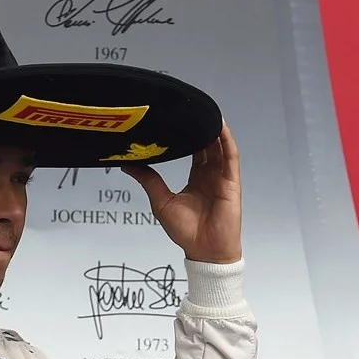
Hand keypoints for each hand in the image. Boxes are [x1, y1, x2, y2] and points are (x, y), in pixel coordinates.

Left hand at [123, 124, 240, 263]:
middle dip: (200, 127)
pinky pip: (230, 157)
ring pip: (219, 147)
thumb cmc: (185, 231)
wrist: (204, 250)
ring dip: (214, 129)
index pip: (193, 151)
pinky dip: (226, 140)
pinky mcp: (231, 182)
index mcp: (195, 178)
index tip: (176, 119)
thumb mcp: (160, 201)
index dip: (187, 135)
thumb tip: (127, 164)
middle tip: (190, 108)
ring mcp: (222, 178)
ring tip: (205, 110)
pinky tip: (219, 126)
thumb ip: (148, 180)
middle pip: (207, 145)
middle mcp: (210, 175)